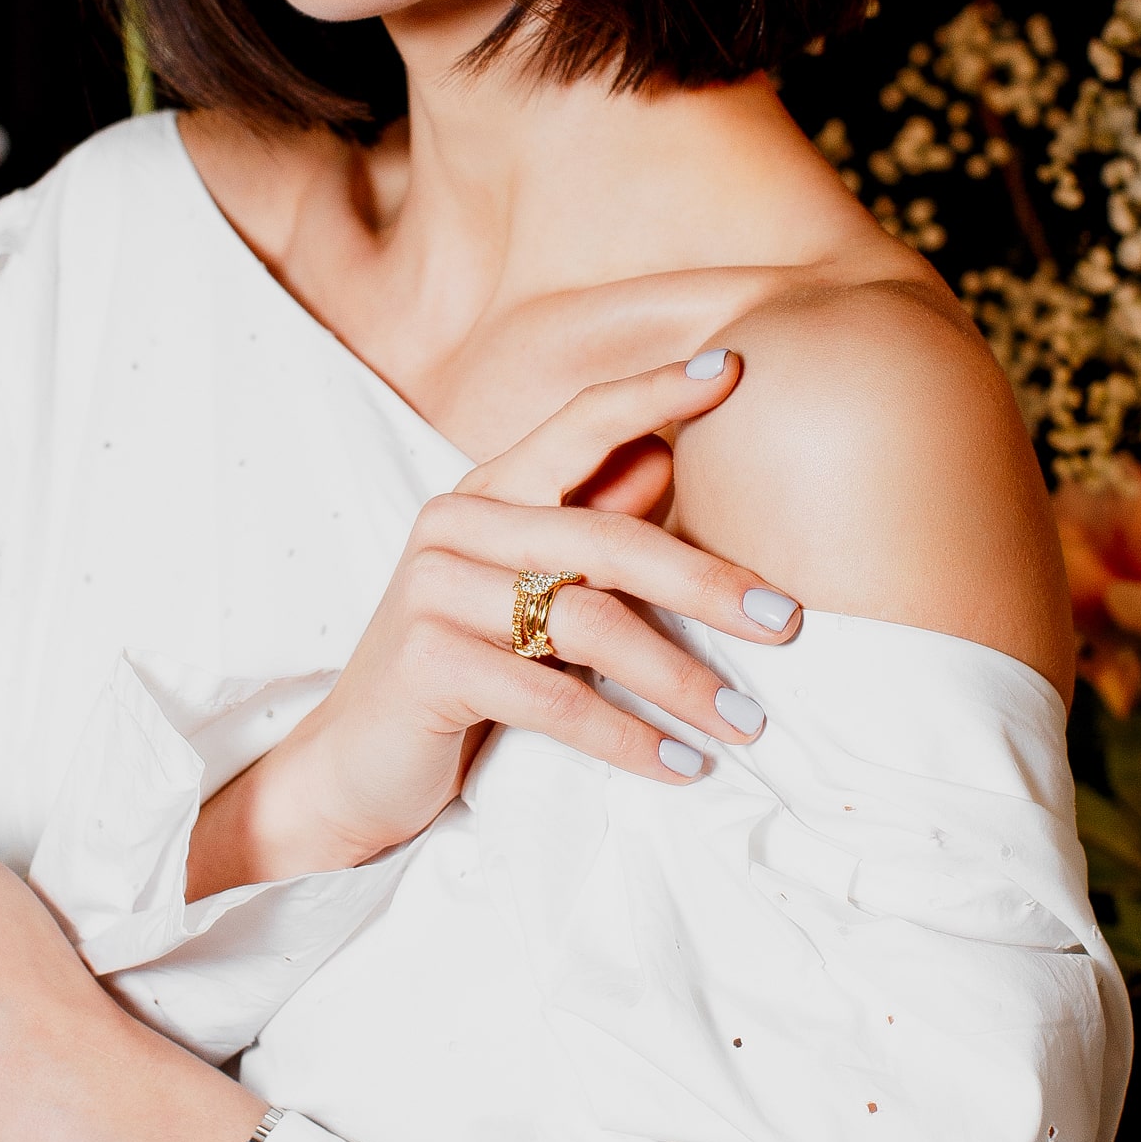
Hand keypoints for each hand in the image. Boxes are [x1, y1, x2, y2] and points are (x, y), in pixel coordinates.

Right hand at [187, 352, 802, 892]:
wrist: (350, 769)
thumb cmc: (456, 674)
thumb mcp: (523, 596)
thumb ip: (584, 532)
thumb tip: (666, 461)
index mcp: (485, 494)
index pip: (578, 424)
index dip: (656, 393)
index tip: (737, 371)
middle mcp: (455, 525)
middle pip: (607, 539)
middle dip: (708, 582)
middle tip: (790, 622)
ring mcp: (432, 590)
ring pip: (588, 623)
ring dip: (681, 680)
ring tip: (747, 723)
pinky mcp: (425, 663)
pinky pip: (552, 697)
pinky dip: (628, 736)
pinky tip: (682, 765)